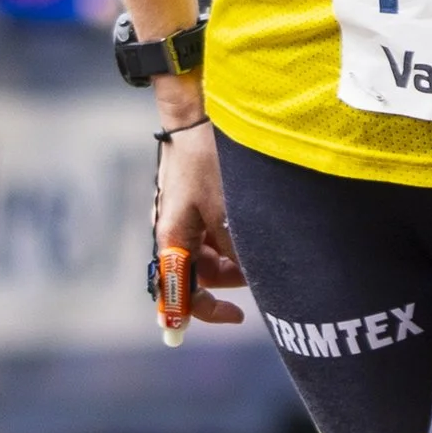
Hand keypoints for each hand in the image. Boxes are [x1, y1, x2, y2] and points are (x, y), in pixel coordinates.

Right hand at [154, 112, 246, 326]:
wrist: (194, 115)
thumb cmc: (206, 160)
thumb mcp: (226, 210)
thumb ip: (234, 250)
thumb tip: (247, 276)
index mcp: (171, 239)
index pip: (178, 292)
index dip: (205, 312)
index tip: (237, 317)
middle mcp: (172, 232)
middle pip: (200, 274)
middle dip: (231, 275)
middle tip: (260, 263)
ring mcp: (182, 217)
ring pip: (211, 253)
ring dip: (234, 252)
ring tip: (256, 229)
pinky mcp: (192, 203)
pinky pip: (213, 231)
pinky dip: (232, 232)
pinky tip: (248, 215)